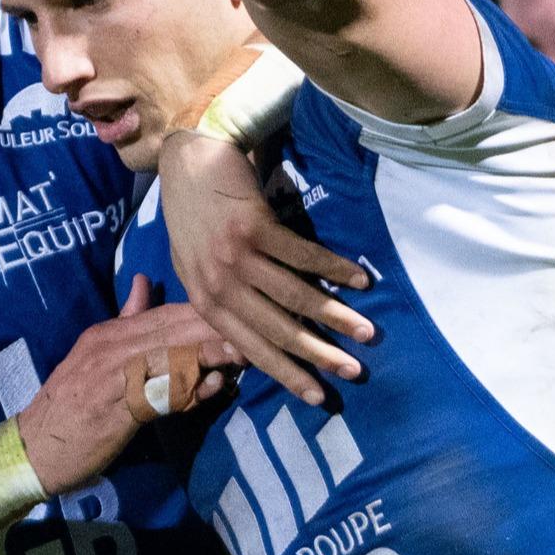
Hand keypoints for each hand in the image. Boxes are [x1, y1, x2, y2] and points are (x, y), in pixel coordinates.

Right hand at [16, 279, 236, 493]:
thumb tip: (143, 283)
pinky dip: (191, 389)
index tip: (238, 315)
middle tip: (254, 331)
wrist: (33, 450)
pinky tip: (212, 387)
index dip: (204, 313)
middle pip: (174, 328)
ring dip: (210, 354)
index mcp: (107, 334)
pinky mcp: (119, 409)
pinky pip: (162, 392)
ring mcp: (113, 376)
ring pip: (172, 355)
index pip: (166, 313)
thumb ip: (125, 323)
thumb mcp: (93, 356)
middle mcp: (110, 348)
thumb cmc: (68, 408)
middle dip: (216, 327)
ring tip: (243, 354)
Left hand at [158, 131, 370, 407]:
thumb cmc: (192, 214)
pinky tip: (358, 280)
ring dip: (335, 316)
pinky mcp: (254, 227)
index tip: (317, 395)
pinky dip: (334, 269)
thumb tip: (244, 341)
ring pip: (295, 297)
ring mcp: (235, 255)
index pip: (250, 347)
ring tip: (367, 331)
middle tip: (353, 371)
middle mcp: (219, 284)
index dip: (286, 374)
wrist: (188, 159)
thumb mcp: (193, 266)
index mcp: (204, 301)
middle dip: (319, 354)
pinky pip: (303, 256)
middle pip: (277, 329)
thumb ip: (217, 302)